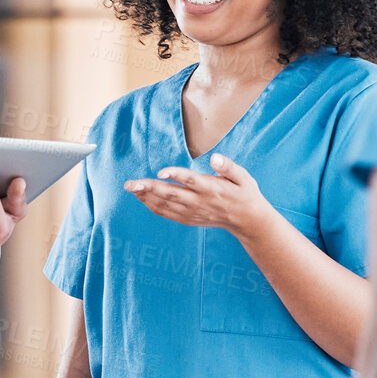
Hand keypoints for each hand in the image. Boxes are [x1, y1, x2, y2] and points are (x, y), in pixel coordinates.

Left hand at [124, 153, 271, 236]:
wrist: (247, 220)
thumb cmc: (244, 193)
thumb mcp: (243, 177)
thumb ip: (229, 167)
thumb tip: (216, 157)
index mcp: (212, 188)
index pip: (191, 181)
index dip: (176, 175)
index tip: (160, 171)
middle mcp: (199, 202)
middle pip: (171, 194)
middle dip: (149, 188)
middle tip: (130, 183)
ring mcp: (192, 212)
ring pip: (165, 205)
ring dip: (146, 197)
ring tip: (131, 188)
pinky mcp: (188, 219)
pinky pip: (166, 213)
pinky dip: (152, 206)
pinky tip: (141, 198)